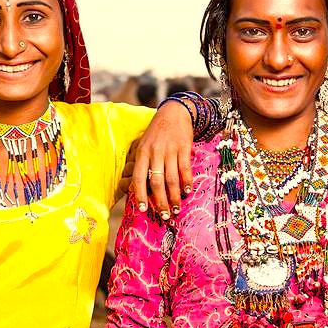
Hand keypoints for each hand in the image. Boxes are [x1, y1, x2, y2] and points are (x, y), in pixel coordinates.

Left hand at [131, 97, 198, 218]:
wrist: (174, 112)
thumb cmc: (157, 133)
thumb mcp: (144, 145)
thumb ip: (143, 164)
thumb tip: (140, 188)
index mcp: (142, 153)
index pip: (139, 178)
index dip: (141, 195)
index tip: (144, 210)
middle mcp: (155, 153)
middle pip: (157, 183)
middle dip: (161, 202)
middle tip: (165, 215)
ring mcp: (170, 151)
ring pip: (172, 179)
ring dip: (175, 197)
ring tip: (177, 209)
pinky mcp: (184, 148)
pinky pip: (185, 170)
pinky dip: (187, 182)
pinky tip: (188, 191)